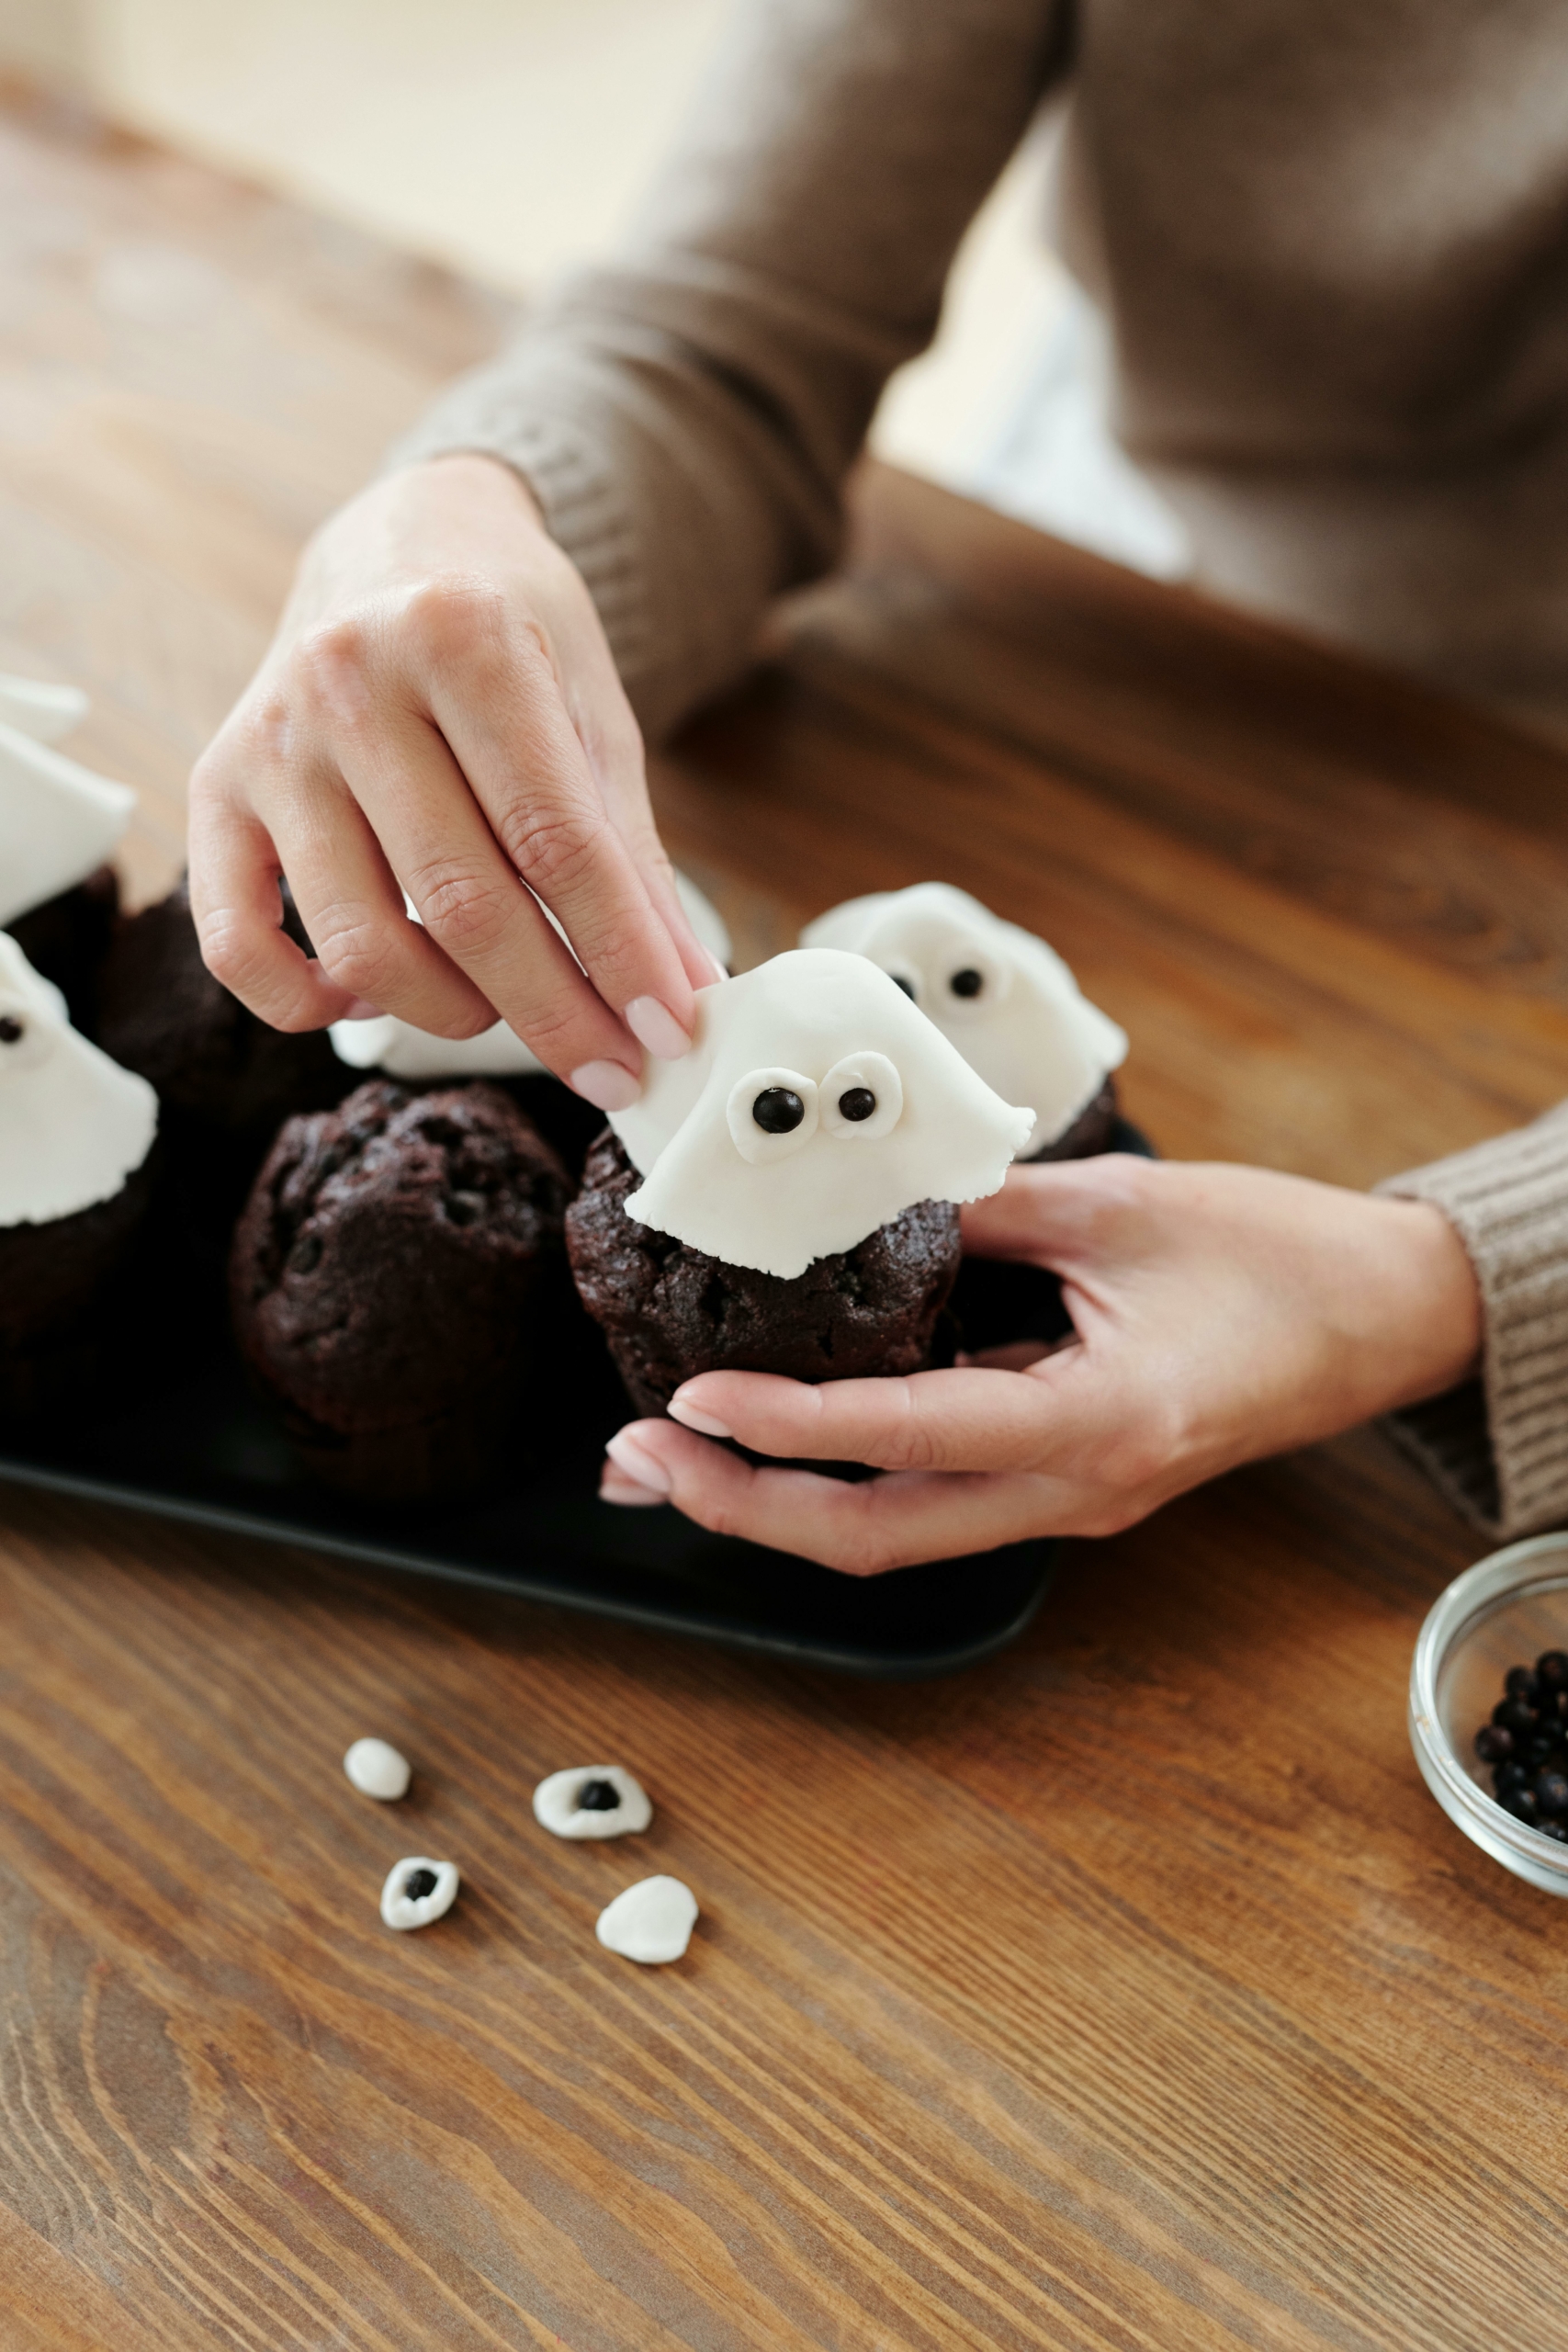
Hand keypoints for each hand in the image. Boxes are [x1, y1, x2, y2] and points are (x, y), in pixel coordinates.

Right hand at [188, 454, 719, 1108]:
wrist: (401, 545)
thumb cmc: (510, 636)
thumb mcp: (592, 715)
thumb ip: (632, 857)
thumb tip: (681, 998)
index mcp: (461, 638)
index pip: (554, 842)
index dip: (620, 955)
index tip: (669, 1032)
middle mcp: (348, 680)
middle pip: (462, 905)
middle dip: (553, 1012)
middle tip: (614, 1068)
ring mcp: (271, 740)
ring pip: (361, 942)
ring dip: (450, 1013)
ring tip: (501, 1007)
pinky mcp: (213, 789)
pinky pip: (236, 943)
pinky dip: (306, 1004)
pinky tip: (369, 1002)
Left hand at [600, 1155, 1482, 1571]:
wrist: (1379, 1320)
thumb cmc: (1272, 1256)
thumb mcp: (1116, 1204)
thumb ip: (979, 1209)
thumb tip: (858, 1202)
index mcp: (1092, 1423)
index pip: (904, 1440)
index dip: (787, 1430)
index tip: (688, 1401)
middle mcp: (1072, 1490)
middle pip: (877, 1542)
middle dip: (745, 1511)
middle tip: (638, 1461)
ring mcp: (1070, 1501)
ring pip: (899, 1536)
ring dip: (781, 1506)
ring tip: (673, 1458)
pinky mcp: (1066, 1483)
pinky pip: (936, 1500)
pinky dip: (845, 1476)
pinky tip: (782, 1435)